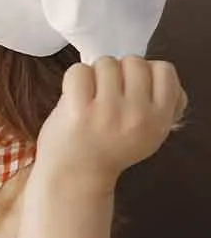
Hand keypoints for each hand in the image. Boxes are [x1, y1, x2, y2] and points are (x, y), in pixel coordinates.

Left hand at [35, 57, 186, 188]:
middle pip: (133, 62)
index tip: (131, 86)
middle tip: (107, 91)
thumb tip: (161, 74)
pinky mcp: (78, 110)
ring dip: (95, 74)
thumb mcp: (149, 133)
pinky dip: (74, 78)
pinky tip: (74, 95)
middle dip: (118, 71)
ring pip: (106, 63)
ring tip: (90, 95)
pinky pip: (79, 71)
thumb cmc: (110, 149)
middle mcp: (137, 114)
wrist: (76, 175)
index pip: (164, 70)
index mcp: (159, 119)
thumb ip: (161, 105)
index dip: (146, 71)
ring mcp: (108, 111)